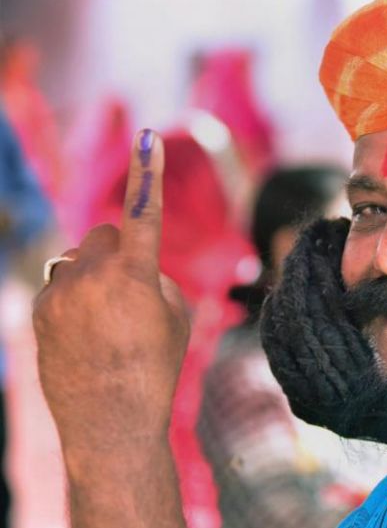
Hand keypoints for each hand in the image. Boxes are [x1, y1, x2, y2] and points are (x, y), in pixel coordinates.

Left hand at [33, 129, 188, 453]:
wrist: (109, 423)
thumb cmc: (156, 369)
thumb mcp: (175, 318)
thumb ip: (155, 277)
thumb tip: (132, 265)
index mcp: (136, 276)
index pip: (145, 212)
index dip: (149, 172)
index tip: (149, 136)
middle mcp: (92, 277)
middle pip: (104, 234)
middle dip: (119, 249)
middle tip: (133, 288)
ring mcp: (58, 293)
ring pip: (80, 259)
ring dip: (96, 273)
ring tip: (107, 319)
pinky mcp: (38, 311)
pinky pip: (61, 284)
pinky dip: (76, 296)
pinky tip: (86, 333)